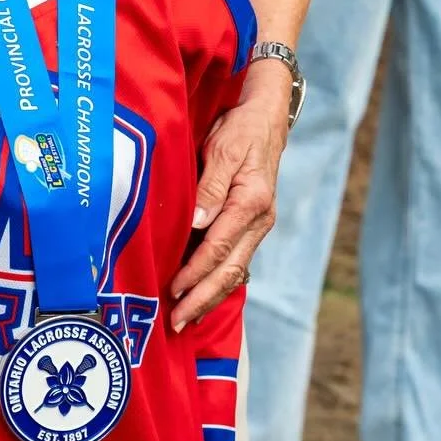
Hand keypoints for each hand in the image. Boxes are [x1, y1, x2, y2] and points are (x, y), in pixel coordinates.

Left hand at [170, 63, 286, 328]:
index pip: (218, 248)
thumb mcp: (222, 149)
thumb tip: (197, 222)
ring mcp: (258, 225)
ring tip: (187, 319)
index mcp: (251, 202)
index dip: (195, 272)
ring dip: (211, 296)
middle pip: (230, 270)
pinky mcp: (252, 225)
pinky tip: (204, 295)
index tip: (174, 291)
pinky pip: (236, 260)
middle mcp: (259, 220)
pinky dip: (219, 281)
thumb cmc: (240, 129)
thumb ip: (209, 186)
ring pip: (235, 271)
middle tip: (177, 322)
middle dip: (203, 298)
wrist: (266, 118)